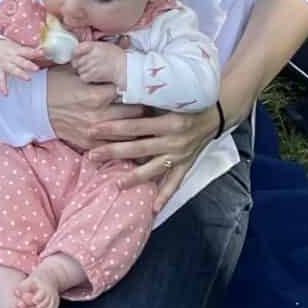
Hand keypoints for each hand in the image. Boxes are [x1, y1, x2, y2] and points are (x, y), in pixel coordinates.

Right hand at [0, 39, 42, 93]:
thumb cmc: (4, 48)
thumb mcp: (14, 46)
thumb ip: (25, 51)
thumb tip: (42, 51)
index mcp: (14, 50)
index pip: (25, 50)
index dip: (33, 52)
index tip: (42, 53)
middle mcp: (9, 57)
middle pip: (19, 60)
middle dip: (28, 64)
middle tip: (36, 68)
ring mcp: (3, 64)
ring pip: (12, 69)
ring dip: (20, 74)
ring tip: (28, 79)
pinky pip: (0, 80)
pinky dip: (2, 87)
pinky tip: (5, 94)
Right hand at [40, 62, 144, 151]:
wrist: (32, 107)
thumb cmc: (54, 85)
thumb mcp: (74, 69)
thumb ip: (99, 60)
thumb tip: (125, 41)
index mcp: (96, 95)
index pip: (128, 90)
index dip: (134, 86)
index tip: (138, 84)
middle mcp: (98, 115)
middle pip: (134, 111)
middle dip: (138, 104)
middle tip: (142, 100)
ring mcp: (94, 132)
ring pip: (129, 130)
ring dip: (135, 123)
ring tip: (138, 117)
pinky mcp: (89, 143)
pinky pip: (114, 145)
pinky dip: (122, 139)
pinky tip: (127, 133)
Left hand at [71, 41, 126, 88]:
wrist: (124, 66)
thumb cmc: (115, 55)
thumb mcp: (103, 45)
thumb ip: (91, 47)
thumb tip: (79, 51)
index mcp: (93, 46)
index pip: (75, 50)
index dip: (74, 55)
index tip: (76, 57)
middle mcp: (91, 55)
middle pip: (76, 62)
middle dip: (79, 65)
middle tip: (85, 65)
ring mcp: (92, 65)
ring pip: (79, 70)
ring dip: (83, 71)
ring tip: (91, 70)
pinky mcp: (94, 75)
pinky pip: (83, 77)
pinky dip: (86, 78)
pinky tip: (92, 76)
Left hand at [83, 99, 223, 206]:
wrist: (215, 113)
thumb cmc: (186, 101)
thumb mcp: (168, 97)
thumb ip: (146, 102)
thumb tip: (117, 98)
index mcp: (169, 122)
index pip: (135, 126)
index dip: (113, 128)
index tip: (93, 129)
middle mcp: (175, 140)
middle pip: (139, 148)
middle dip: (113, 152)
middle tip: (92, 156)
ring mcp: (181, 155)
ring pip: (154, 169)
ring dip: (134, 177)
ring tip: (115, 184)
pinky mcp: (187, 164)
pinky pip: (175, 182)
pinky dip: (165, 196)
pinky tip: (154, 209)